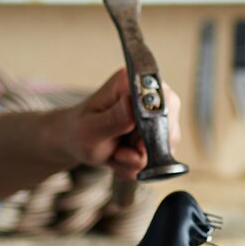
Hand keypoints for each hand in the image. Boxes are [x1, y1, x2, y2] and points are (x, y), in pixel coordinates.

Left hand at [63, 68, 181, 179]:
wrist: (77, 142)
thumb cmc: (79, 132)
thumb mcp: (91, 130)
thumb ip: (113, 119)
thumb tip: (132, 104)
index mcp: (130, 82)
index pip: (161, 105)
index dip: (150, 132)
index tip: (130, 144)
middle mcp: (150, 92)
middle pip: (167, 129)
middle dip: (142, 150)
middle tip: (117, 152)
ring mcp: (157, 111)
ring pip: (165, 146)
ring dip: (138, 159)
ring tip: (117, 154)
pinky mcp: (160, 128)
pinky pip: (160, 155)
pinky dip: (140, 163)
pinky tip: (122, 156)